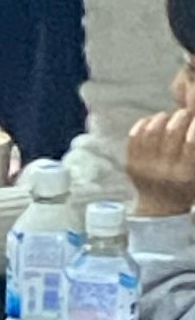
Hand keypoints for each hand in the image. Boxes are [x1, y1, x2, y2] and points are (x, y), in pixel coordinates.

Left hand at [126, 99, 194, 217]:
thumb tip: (194, 122)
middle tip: (185, 113)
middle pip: (171, 132)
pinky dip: (144, 123)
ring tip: (168, 116)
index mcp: (185, 174)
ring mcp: (144, 168)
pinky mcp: (130, 165)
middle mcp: (164, 171)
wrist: (160, 207)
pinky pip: (134, 137)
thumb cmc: (186, 185)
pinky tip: (152, 121)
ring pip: (151, 131)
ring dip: (161, 117)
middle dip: (181, 116)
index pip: (191, 143)